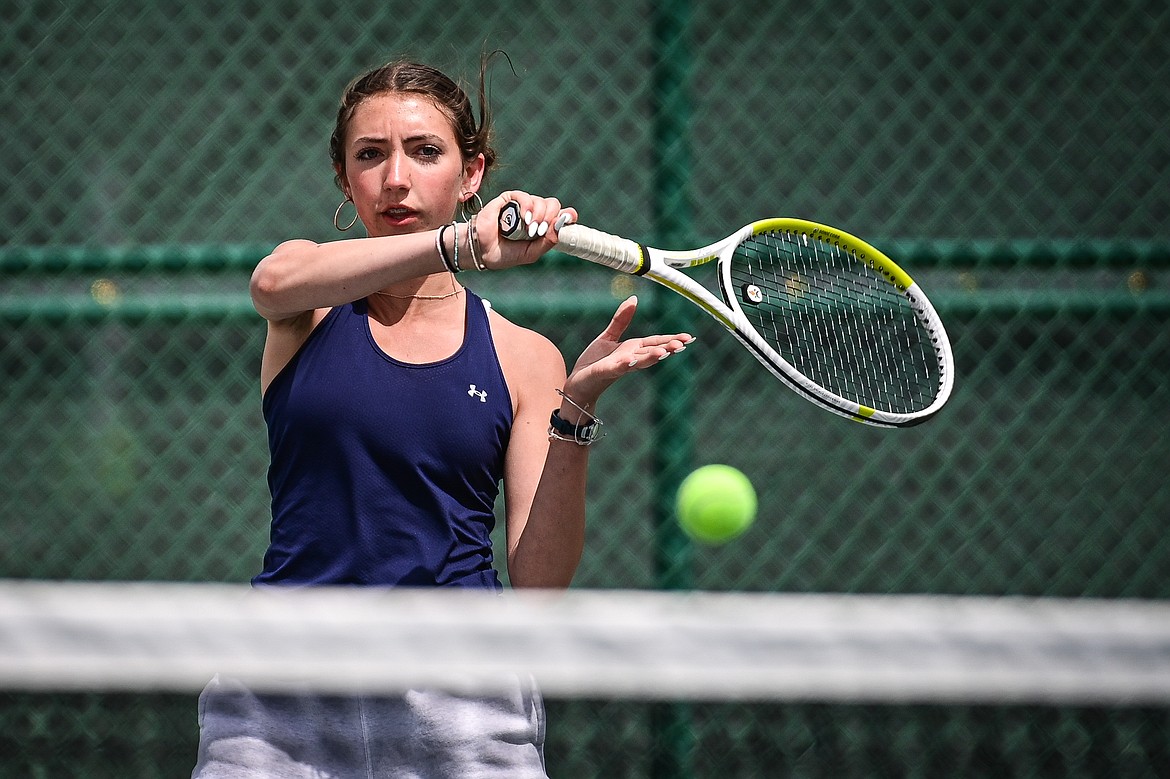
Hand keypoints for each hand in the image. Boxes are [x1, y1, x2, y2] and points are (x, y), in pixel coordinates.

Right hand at [476, 191, 576, 269]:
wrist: (483, 252)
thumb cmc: (506, 254)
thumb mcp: (532, 253)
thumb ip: (548, 241)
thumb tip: (560, 226)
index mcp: (542, 226)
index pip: (560, 214)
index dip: (568, 214)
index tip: (570, 217)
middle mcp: (534, 213)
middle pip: (552, 205)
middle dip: (551, 217)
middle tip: (541, 231)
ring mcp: (522, 205)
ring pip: (540, 201)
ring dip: (539, 215)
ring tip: (530, 229)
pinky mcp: (508, 199)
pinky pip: (523, 196)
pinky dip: (527, 206)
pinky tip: (525, 217)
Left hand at [563, 296, 694, 406]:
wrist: (578, 382)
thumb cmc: (594, 361)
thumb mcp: (609, 336)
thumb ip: (621, 319)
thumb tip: (634, 299)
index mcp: (633, 349)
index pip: (655, 342)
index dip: (671, 339)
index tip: (688, 338)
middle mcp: (630, 358)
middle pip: (652, 351)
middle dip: (667, 348)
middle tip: (683, 344)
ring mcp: (619, 366)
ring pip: (639, 361)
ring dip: (651, 357)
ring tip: (663, 352)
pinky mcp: (605, 372)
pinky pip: (617, 368)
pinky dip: (624, 364)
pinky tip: (630, 360)